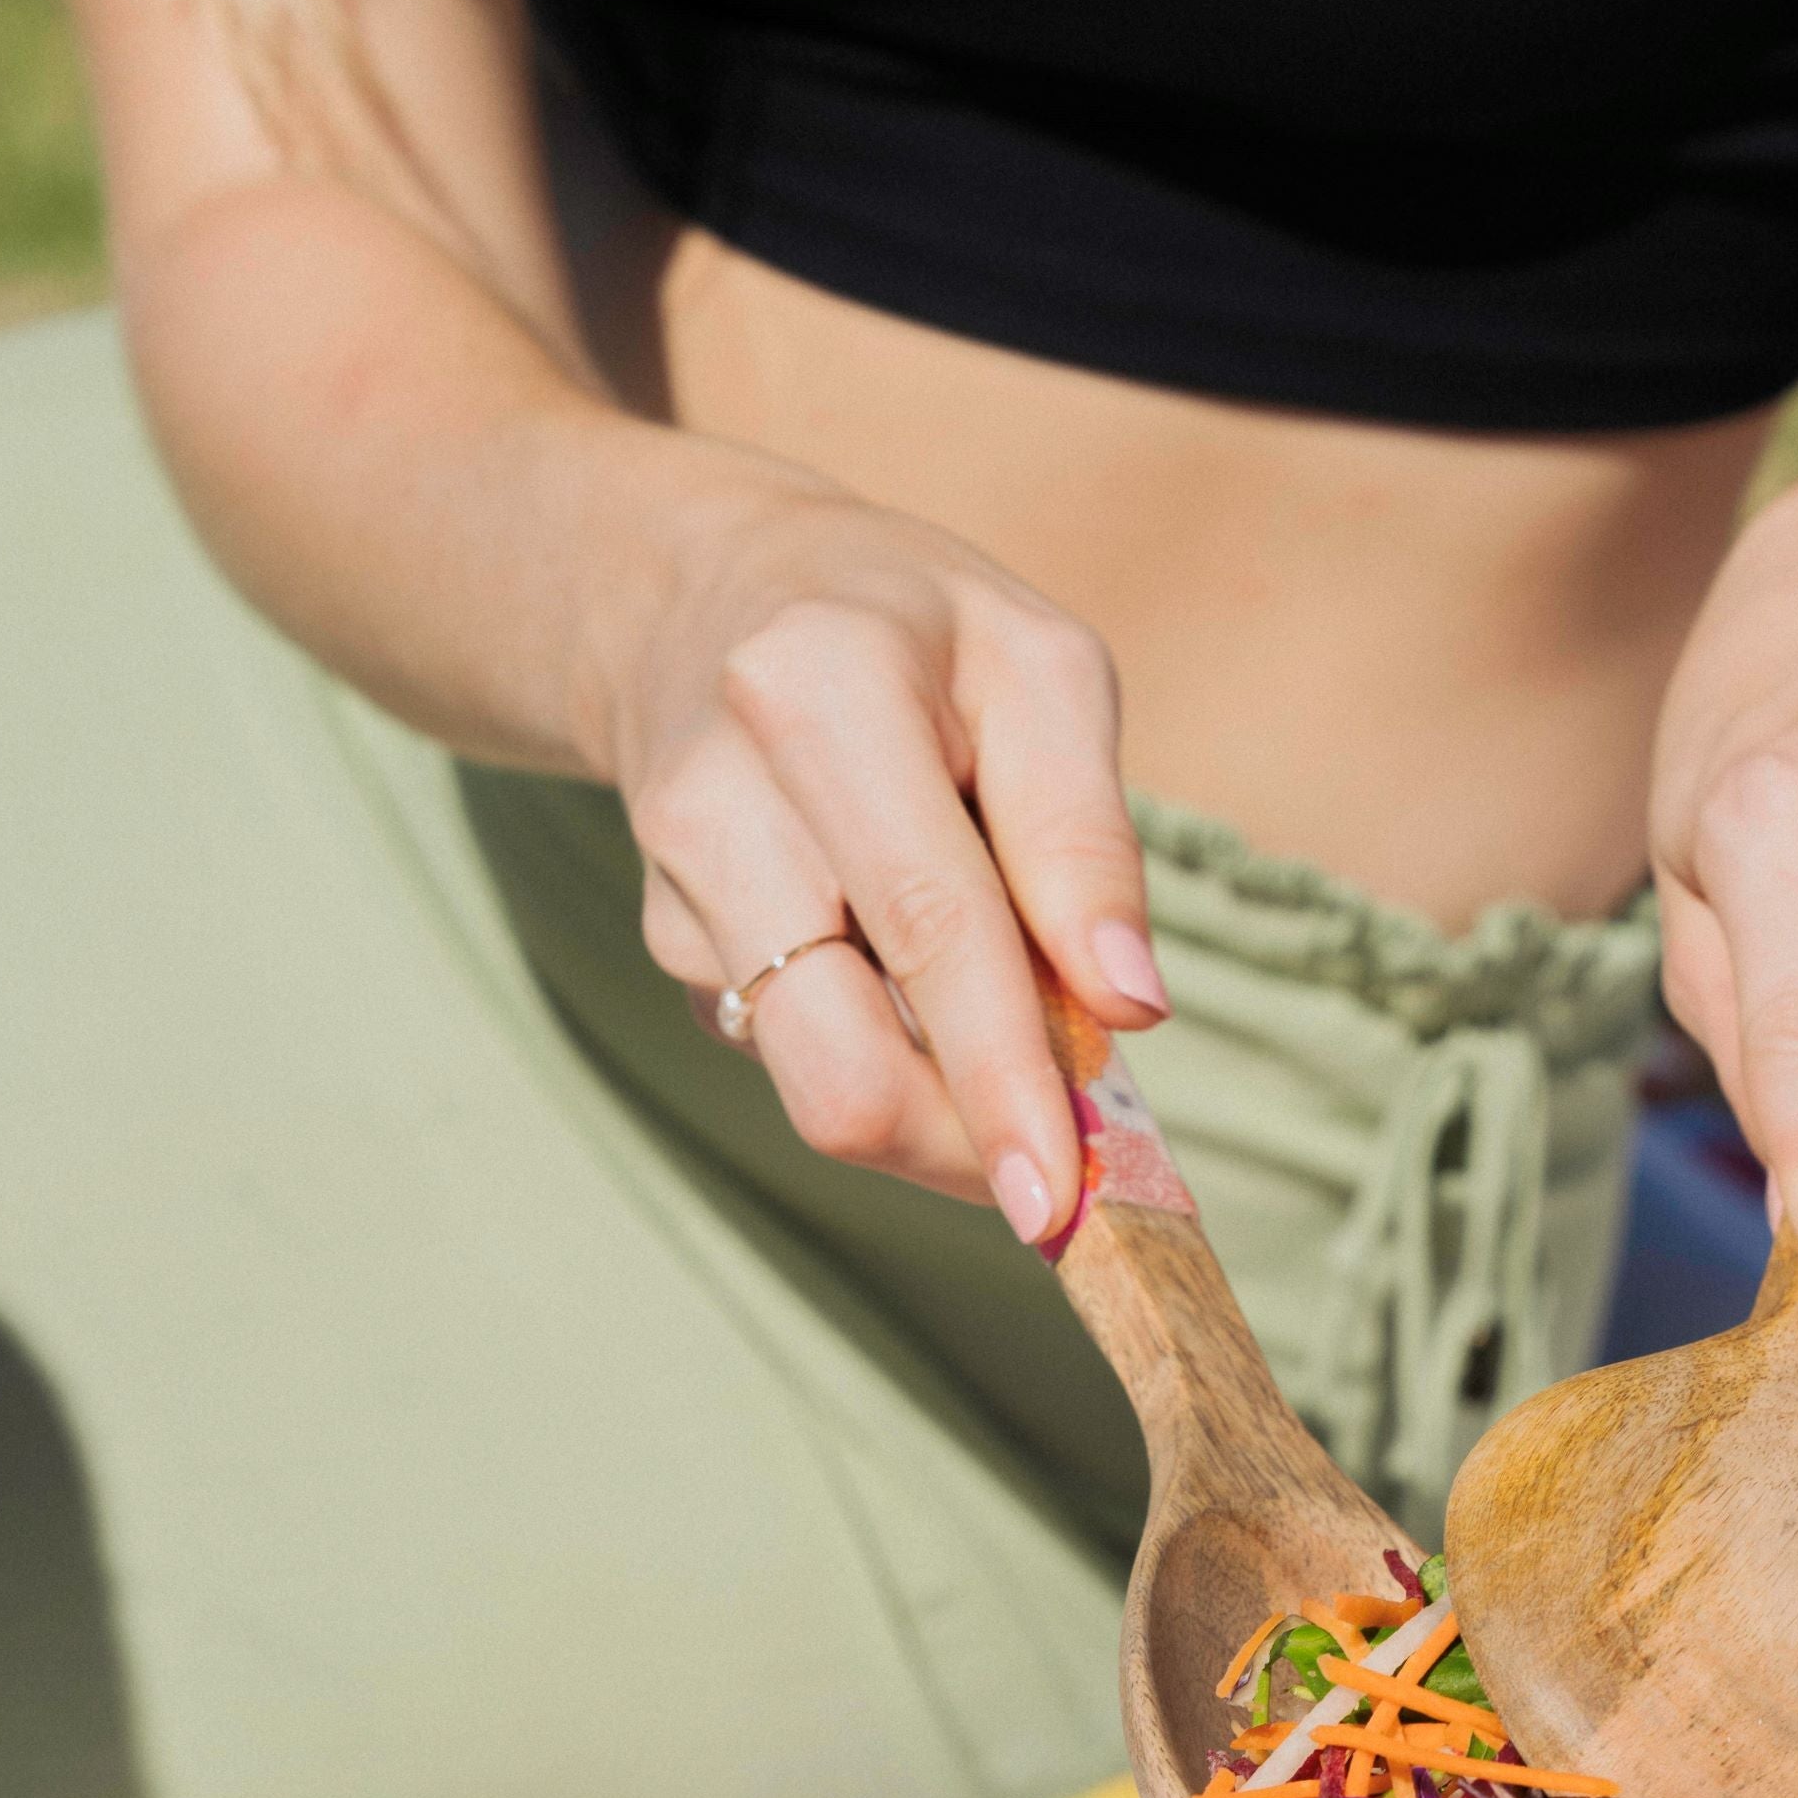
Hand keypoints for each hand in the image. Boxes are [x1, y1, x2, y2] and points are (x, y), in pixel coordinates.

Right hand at [587, 460, 1166, 1235]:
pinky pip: (800, 1053)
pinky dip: (882, 1043)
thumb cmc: (910, 631)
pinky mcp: (669, 947)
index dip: (1003, 1084)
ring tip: (992, 1016)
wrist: (697, 594)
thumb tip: (1128, 1008)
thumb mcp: (1036, 667)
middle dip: (964, 1145)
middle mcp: (721, 799)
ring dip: (936, 1105)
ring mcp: (676, 888)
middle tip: (1062, 1160)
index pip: (930, 931)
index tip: (1061, 1203)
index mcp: (822, 694)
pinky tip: (889, 950)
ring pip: (819, 1089)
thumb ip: (1084, 833)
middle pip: (842, 1067)